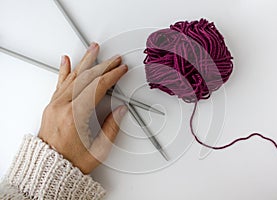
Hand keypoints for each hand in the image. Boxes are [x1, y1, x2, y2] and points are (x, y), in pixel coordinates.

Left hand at [38, 42, 127, 173]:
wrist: (48, 168)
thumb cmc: (71, 161)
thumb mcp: (99, 150)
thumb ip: (112, 128)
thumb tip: (120, 110)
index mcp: (76, 116)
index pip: (98, 87)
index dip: (113, 76)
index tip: (121, 69)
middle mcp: (63, 106)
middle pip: (86, 78)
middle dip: (104, 65)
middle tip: (115, 58)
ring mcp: (55, 104)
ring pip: (73, 76)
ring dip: (86, 61)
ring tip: (93, 49)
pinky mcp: (52, 106)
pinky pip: (59, 83)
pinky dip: (64, 70)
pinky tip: (66, 61)